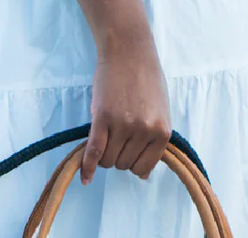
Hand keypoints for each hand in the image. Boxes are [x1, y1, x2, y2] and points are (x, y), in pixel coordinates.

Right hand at [81, 29, 170, 184]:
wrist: (129, 50)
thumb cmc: (145, 81)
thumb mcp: (159, 113)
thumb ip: (153, 143)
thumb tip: (144, 177)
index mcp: (162, 132)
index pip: (142, 168)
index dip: (132, 163)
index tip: (127, 152)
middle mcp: (144, 131)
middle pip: (123, 165)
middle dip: (117, 155)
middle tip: (116, 136)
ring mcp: (123, 125)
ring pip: (108, 160)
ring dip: (103, 154)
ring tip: (106, 135)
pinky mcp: (103, 118)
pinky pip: (94, 151)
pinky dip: (88, 167)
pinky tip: (85, 178)